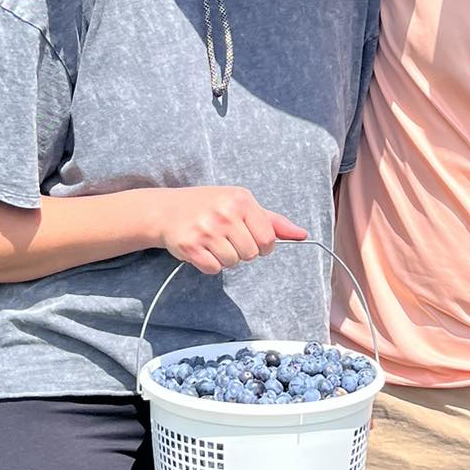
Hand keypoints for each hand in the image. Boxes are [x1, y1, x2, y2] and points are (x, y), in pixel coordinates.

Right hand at [155, 187, 306, 274]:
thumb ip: (273, 221)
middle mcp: (224, 213)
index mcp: (241, 200)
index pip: (268, 239)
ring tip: (212, 242)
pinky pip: (213, 268)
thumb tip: (302, 235)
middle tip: (226, 238)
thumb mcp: (242, 204)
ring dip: (225, 258)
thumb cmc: (210, 206)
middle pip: (251, 254)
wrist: (166, 209)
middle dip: (242, 251)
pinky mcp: (190, 246)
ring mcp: (206, 229)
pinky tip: (201, 249)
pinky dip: (209, 264)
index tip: (251, 240)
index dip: (262, 246)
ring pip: (232, 263)